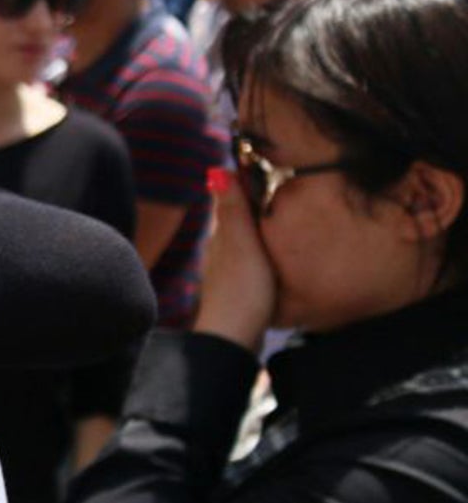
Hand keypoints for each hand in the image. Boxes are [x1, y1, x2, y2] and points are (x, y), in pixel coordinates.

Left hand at [192, 174, 276, 351]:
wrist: (235, 338)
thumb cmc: (243, 290)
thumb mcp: (243, 245)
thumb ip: (234, 210)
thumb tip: (217, 170)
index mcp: (220, 236)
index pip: (233, 200)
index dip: (248, 183)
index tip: (267, 163)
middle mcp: (219, 251)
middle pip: (239, 220)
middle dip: (255, 204)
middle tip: (282, 186)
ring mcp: (228, 271)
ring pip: (244, 241)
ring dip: (259, 228)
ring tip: (284, 215)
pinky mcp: (239, 289)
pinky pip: (251, 261)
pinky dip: (262, 251)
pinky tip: (275, 254)